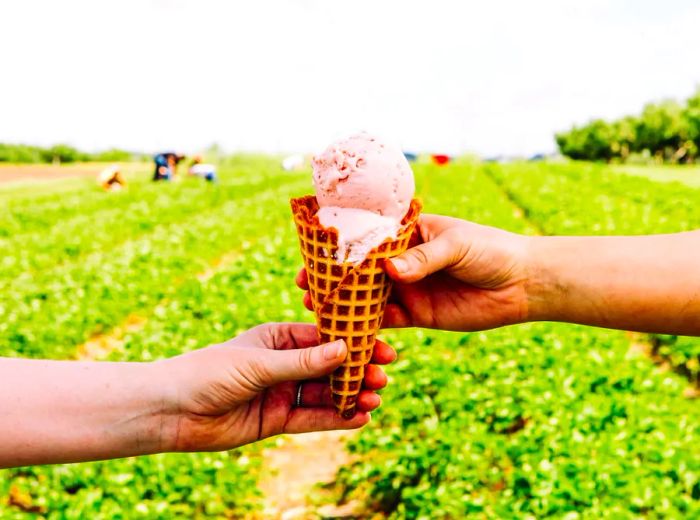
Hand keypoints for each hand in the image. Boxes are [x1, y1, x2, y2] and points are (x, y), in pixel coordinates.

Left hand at [158, 323, 394, 451]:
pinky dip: (334, 418)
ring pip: (324, 394)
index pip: (323, 338)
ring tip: (375, 398)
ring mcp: (281, 392)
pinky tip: (359, 417)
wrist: (172, 410)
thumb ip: (302, 362)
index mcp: (278, 339)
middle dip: (356, 371)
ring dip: (350, 395)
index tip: (381, 347)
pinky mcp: (276, 420)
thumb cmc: (209, 373)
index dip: (353, 343)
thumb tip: (345, 349)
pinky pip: (311, 418)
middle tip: (383, 376)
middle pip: (329, 367)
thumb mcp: (258, 364)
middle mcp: (283, 364)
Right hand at [296, 215, 529, 331]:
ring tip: (315, 309)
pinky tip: (344, 332)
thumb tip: (389, 271)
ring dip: (341, 303)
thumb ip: (423, 258)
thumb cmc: (491, 251)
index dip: (339, 245)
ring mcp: (406, 288)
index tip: (313, 252)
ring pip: (366, 297)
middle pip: (358, 269)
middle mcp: (401, 260)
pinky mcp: (415, 314)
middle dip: (331, 277)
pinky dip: (364, 327)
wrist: (521, 284)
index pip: (366, 237)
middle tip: (304, 285)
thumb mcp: (457, 245)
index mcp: (408, 233)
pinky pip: (384, 321)